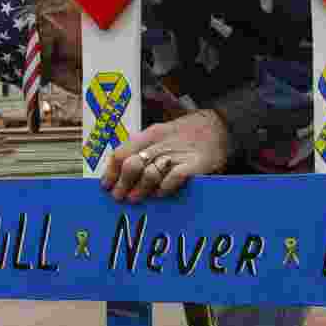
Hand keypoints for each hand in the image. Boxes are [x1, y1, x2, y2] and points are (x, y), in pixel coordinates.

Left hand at [101, 110, 230, 203]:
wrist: (219, 127)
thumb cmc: (187, 136)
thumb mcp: (162, 136)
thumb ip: (143, 151)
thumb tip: (120, 176)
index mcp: (150, 134)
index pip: (121, 152)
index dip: (111, 172)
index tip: (106, 186)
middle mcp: (161, 143)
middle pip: (131, 165)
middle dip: (122, 184)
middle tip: (120, 197)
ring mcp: (177, 154)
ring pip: (149, 174)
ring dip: (140, 190)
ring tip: (136, 199)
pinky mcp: (193, 165)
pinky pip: (173, 179)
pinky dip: (164, 189)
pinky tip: (160, 194)